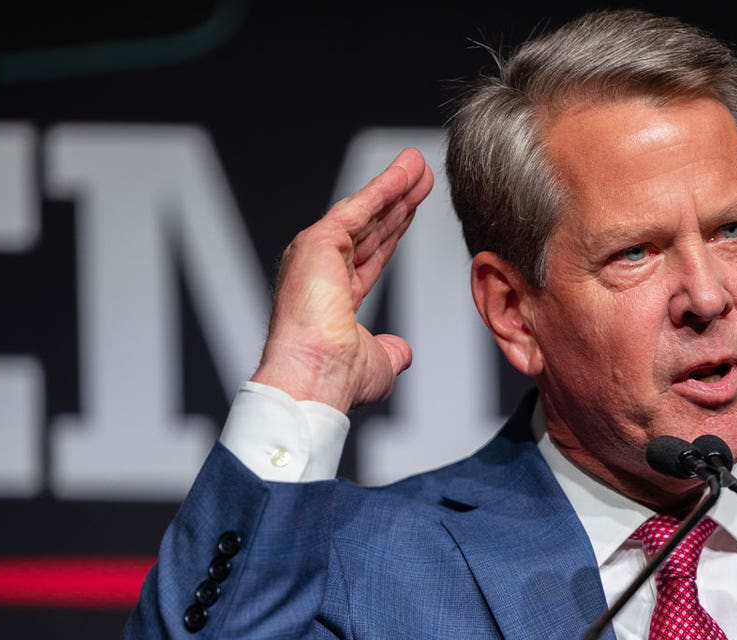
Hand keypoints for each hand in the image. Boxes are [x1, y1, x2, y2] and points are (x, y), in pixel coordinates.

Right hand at [251, 147, 433, 411]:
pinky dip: (384, 187)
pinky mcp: (318, 242)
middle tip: (421, 176)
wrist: (315, 379)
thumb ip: (391, 352)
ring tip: (419, 163)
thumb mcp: (377, 364)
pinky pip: (359, 208)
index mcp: (332, 298)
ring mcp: (317, 255)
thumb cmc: (336, 380)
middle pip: (370, 227)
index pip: (370, 256)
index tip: (411, 210)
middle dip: (397, 201)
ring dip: (394, 185)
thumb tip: (403, 352)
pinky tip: (405, 171)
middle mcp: (322, 272)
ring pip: (366, 212)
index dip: (393, 231)